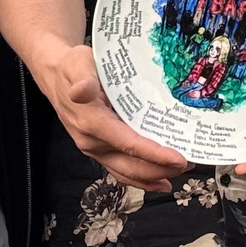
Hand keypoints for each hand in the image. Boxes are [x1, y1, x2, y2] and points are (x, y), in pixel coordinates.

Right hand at [42, 44, 187, 190]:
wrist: (55, 77)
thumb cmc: (72, 68)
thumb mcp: (79, 64)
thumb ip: (84, 79)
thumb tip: (83, 90)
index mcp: (91, 122)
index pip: (128, 144)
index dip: (154, 154)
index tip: (178, 158)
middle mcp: (92, 142)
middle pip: (131, 165)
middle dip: (161, 168)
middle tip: (189, 163)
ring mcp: (95, 149)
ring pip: (127, 172)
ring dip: (154, 176)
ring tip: (180, 172)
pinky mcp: (99, 150)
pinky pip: (120, 171)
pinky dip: (141, 180)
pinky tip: (160, 182)